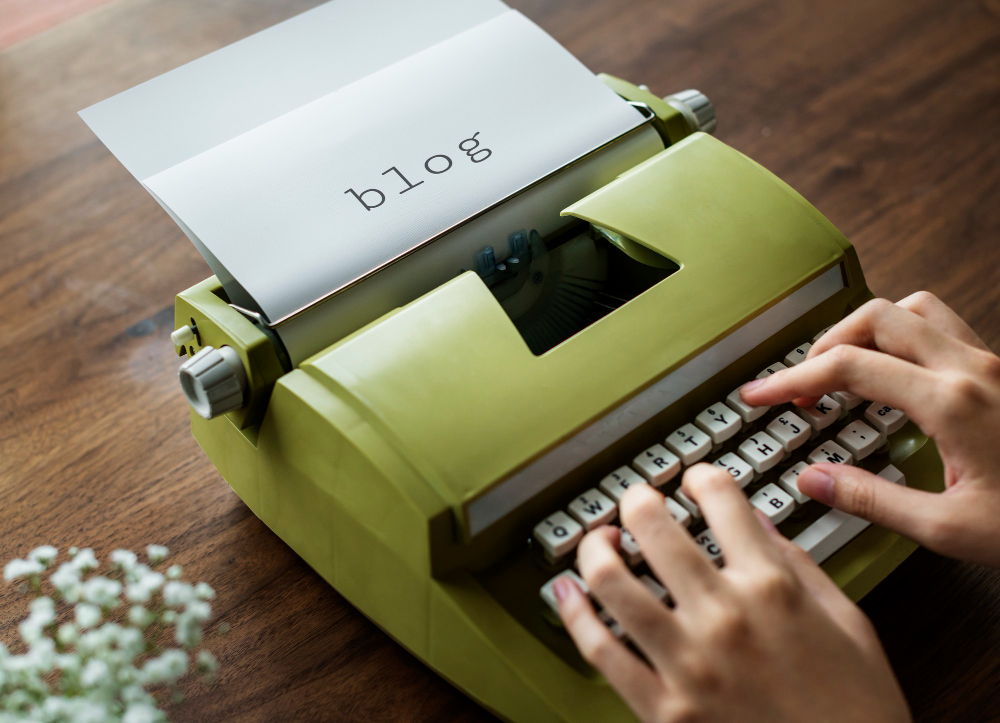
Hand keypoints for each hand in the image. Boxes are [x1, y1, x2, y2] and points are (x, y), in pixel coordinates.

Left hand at [553, 465, 910, 722]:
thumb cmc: (857, 710)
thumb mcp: (847, 621)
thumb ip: (798, 564)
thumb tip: (757, 522)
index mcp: (773, 588)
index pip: (721, 499)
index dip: (702, 477)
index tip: (694, 480)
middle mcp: (725, 616)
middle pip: (652, 525)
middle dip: (637, 499)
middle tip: (637, 501)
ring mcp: (689, 662)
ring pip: (611, 581)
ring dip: (595, 548)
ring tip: (599, 542)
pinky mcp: (664, 709)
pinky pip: (601, 650)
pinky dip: (573, 614)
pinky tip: (566, 592)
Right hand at [740, 291, 999, 567]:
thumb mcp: (951, 529)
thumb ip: (873, 500)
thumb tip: (814, 479)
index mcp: (951, 402)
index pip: (846, 366)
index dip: (790, 378)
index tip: (759, 395)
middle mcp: (971, 368)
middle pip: (877, 317)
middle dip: (825, 344)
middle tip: (801, 384)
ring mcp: (991, 363)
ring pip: (914, 309)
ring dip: (868, 329)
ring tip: (845, 367)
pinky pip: (944, 327)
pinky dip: (904, 337)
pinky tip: (897, 376)